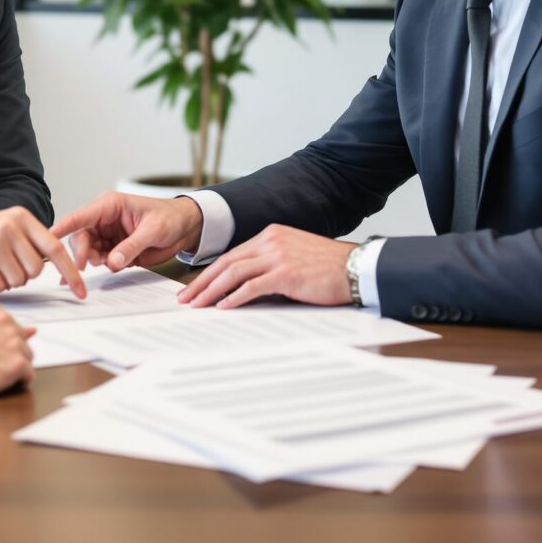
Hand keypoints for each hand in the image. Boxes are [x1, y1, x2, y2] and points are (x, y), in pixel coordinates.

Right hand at [0, 207, 85, 297]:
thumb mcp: (9, 226)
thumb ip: (32, 241)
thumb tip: (58, 266)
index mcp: (23, 218)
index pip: (56, 248)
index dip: (71, 271)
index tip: (81, 290)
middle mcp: (11, 227)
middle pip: (36, 270)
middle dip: (24, 274)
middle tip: (7, 265)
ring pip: (19, 281)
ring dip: (7, 280)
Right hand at [0, 299, 35, 402]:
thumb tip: (31, 330)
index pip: (9, 324)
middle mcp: (4, 319)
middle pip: (20, 339)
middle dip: (8, 353)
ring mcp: (12, 340)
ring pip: (27, 357)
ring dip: (13, 367)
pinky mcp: (16, 363)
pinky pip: (29, 376)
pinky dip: (18, 382)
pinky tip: (0, 383)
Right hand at [51, 191, 202, 271]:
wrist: (185, 228)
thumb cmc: (170, 218)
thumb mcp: (153, 230)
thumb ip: (131, 246)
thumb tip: (112, 262)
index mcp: (109, 205)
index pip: (80, 216)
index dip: (63, 227)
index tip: (49, 237)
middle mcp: (103, 219)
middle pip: (79, 237)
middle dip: (81, 252)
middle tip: (85, 267)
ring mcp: (107, 234)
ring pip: (87, 250)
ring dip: (93, 261)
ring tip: (110, 264)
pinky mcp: (113, 248)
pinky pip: (99, 259)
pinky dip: (101, 266)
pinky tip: (109, 268)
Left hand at [178, 225, 355, 308]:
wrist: (356, 267)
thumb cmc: (328, 268)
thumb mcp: (294, 257)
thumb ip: (269, 266)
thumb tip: (245, 288)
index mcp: (271, 234)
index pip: (231, 255)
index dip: (209, 272)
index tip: (194, 288)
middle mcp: (271, 241)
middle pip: (226, 263)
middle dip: (202, 283)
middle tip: (186, 299)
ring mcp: (278, 255)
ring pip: (234, 273)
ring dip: (212, 291)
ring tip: (198, 306)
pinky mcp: (286, 273)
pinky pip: (253, 286)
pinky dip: (235, 297)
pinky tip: (223, 307)